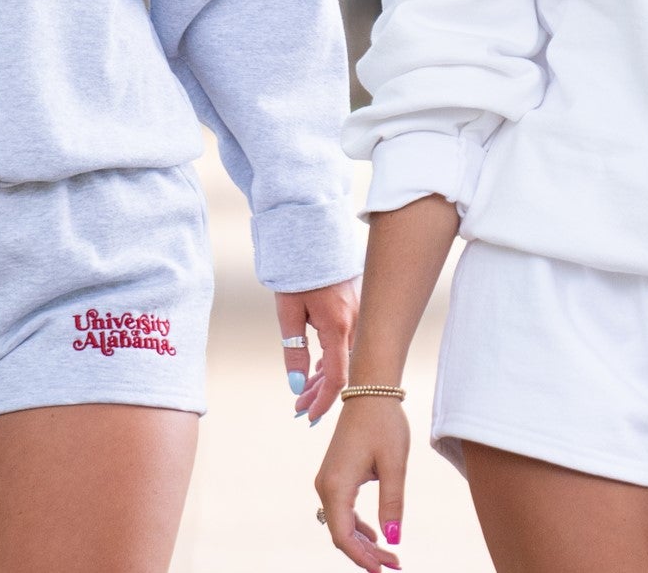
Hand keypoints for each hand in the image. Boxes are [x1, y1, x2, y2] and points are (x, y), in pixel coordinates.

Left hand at [274, 278, 357, 423]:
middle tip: (299, 408)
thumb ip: (294, 351)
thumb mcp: (288, 312)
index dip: (324, 402)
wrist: (310, 232)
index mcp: (338, 326)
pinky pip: (350, 340)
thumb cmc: (296, 271)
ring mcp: (359, 312)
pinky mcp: (356, 304)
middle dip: (321, 393)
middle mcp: (355, 322)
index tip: (308, 416)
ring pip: (348, 356)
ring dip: (326, 376)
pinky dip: (334, 357)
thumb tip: (298, 386)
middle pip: (344, 370)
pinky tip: (319, 366)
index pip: (337, 378)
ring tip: (304, 391)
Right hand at [315, 394, 405, 570]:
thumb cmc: (384, 423)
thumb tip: (392, 538)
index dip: (363, 559)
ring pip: (341, 523)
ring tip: (389, 554)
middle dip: (366, 554)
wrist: (370, 389)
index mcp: (337, 484)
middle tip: (394, 564)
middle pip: (341, 533)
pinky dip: (358, 526)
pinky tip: (376, 534)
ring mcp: (327, 479)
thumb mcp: (394, 465)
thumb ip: (392, 504)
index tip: (385, 570)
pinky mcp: (334, 474)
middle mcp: (325, 484)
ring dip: (363, 542)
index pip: (343, 536)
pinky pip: (342, 510)